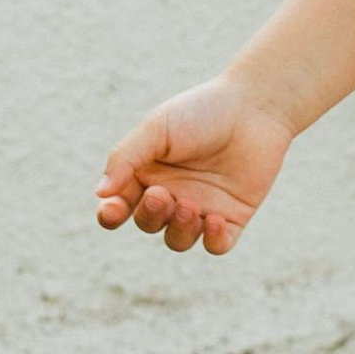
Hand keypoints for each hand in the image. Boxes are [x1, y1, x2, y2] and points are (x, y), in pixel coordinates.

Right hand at [96, 74, 295, 256]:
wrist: (255, 107)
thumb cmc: (202, 112)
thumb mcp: (158, 128)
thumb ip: (126, 158)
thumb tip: (100, 194)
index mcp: (147, 173)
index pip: (119, 206)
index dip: (110, 215)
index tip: (111, 210)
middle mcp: (172, 194)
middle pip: (148, 223)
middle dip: (150, 215)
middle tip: (162, 194)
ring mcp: (202, 208)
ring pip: (178, 239)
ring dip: (179, 230)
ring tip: (190, 205)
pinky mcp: (233, 217)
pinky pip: (217, 246)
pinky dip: (213, 241)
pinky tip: (215, 220)